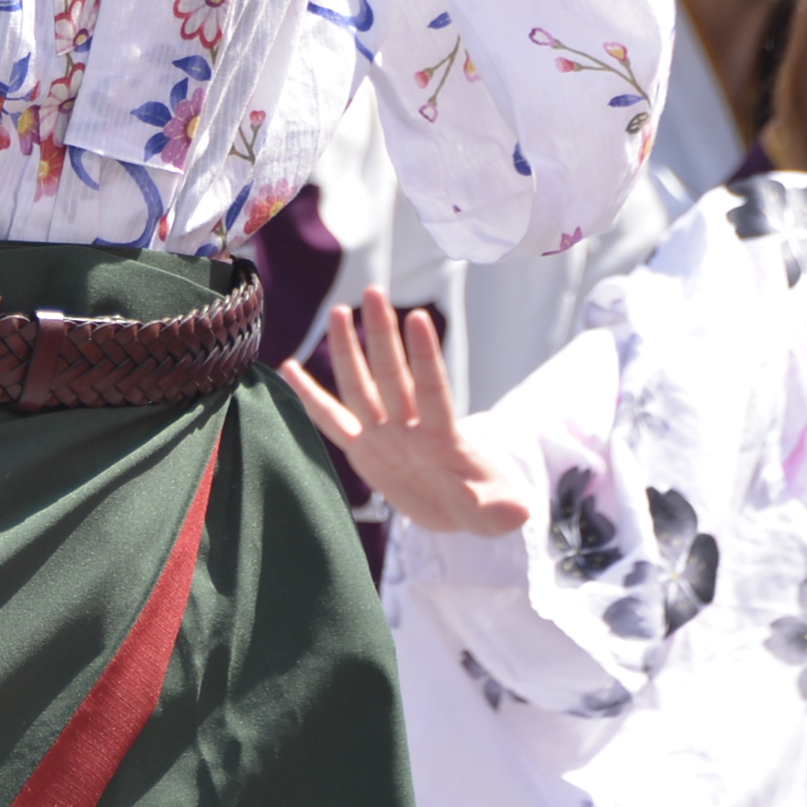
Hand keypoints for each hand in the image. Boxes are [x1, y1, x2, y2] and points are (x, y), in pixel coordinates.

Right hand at [280, 291, 535, 537]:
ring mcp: (384, 436)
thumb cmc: (483, 507)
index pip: (433, 391)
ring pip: (361, 388)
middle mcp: (409, 429)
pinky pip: (332, 421)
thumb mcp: (497, 514)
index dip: (425, 357)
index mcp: (442, 439)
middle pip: (392, 377)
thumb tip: (518, 511)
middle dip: (382, 336)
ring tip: (338, 311)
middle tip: (374, 292)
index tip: (418, 317)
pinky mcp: (364, 450)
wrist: (460, 510)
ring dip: (348, 351)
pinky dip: (310, 398)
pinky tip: (289, 369)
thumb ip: (501, 511)